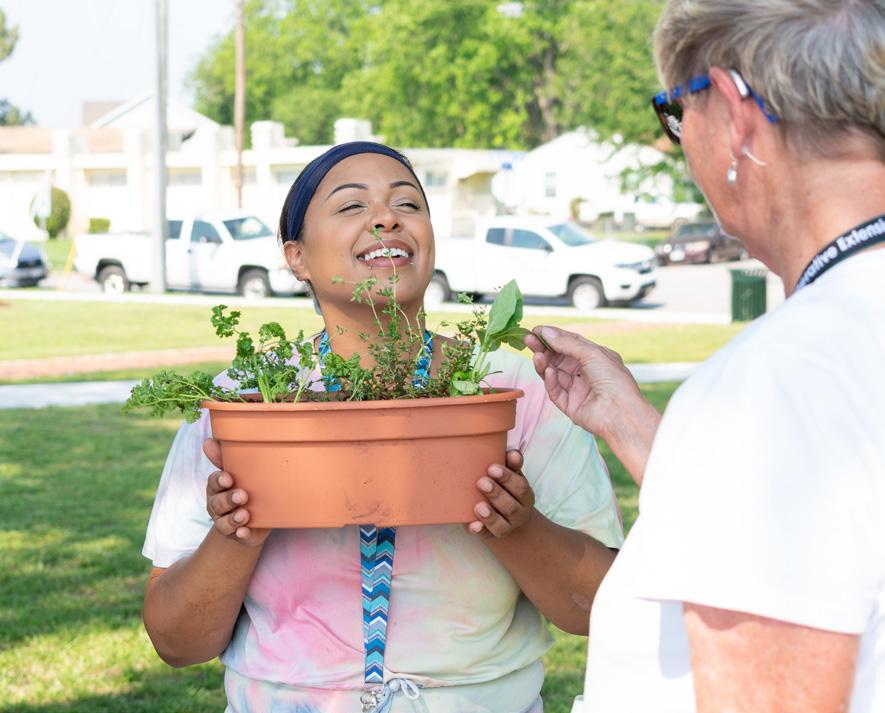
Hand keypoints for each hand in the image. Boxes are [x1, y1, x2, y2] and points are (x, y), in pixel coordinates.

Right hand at [203, 438, 270, 546]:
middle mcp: (218, 506)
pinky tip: (244, 532)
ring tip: (244, 514)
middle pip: (217, 504)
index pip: (213, 483)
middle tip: (242, 495)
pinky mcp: (241, 536)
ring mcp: (228, 523)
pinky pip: (239, 537)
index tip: (229, 478)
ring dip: (233, 519)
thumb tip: (208, 441)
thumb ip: (224, 459)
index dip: (219, 481)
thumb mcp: (238, 473)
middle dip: (228, 500)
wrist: (256, 518)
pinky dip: (241, 535)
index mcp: (218, 488)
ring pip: (224, 523)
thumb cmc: (246, 487)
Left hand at [468, 450, 535, 538]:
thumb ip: (512, 465)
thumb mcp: (512, 476)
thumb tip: (513, 453)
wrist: (508, 518)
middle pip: (511, 507)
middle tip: (481, 482)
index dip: (507, 478)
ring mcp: (507, 527)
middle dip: (496, 494)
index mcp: (525, 496)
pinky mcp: (491, 535)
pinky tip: (474, 525)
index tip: (492, 468)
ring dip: (490, 516)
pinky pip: (487, 536)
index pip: (520, 487)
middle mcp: (519, 513)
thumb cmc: (506, 488)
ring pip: (501, 525)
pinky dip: (480, 531)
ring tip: (478, 506)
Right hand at [525, 325, 639, 436]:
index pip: (570, 344)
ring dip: (544, 363)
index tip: (536, 330)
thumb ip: (567, 343)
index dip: (553, 336)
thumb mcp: (592, 353)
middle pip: (559, 358)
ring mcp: (577, 389)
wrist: (622, 413)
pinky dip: (550, 380)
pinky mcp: (570, 405)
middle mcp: (586, 373)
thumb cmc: (615, 381)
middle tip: (528, 340)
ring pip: (554, 373)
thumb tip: (546, 332)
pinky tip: (548, 372)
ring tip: (536, 355)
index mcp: (596, 358)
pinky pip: (556, 391)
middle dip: (543, 348)